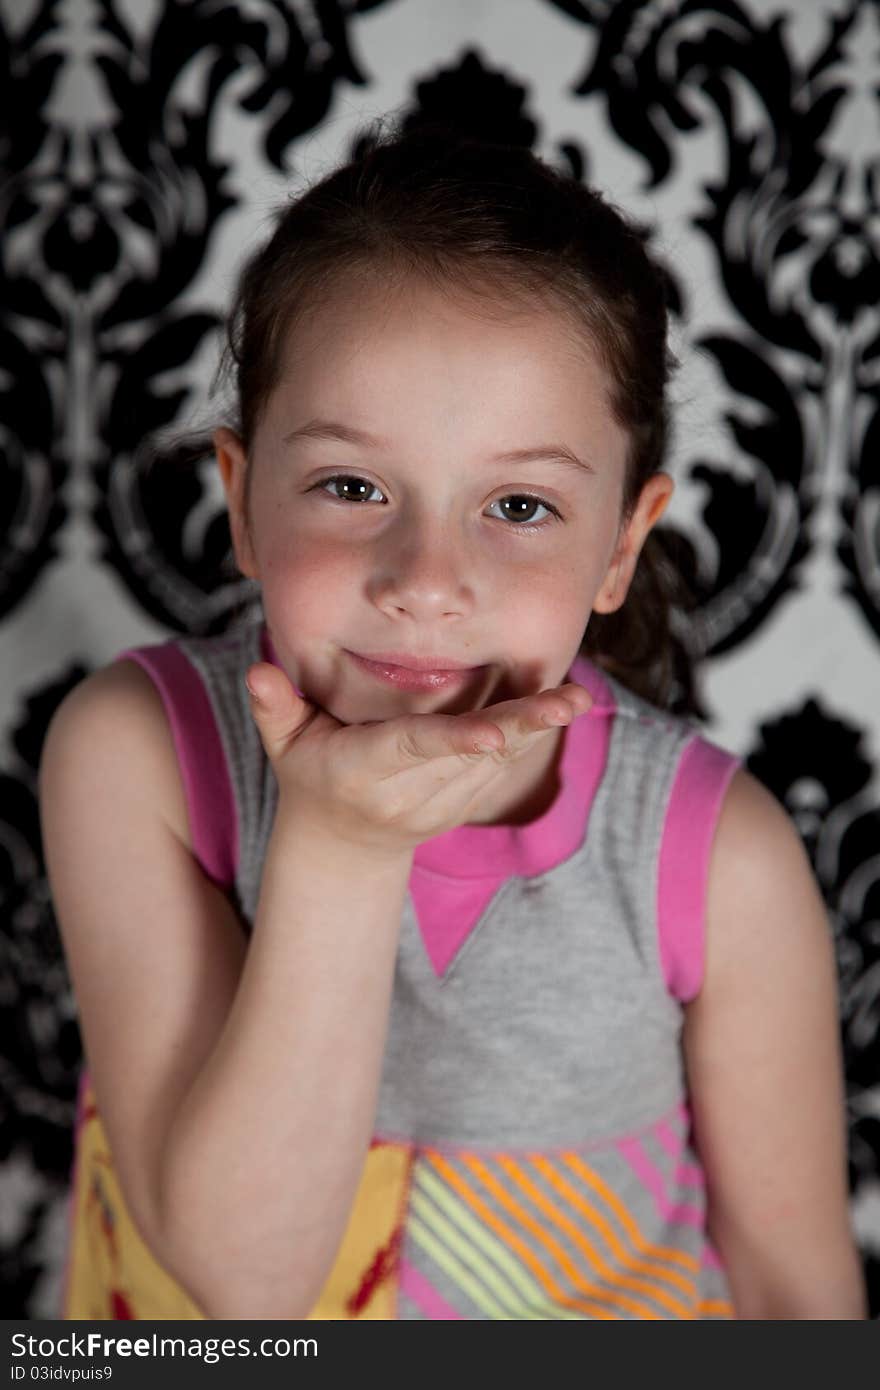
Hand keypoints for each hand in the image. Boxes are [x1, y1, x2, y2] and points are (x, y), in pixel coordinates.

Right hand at [244, 661, 592, 855]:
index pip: (415, 750)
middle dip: (522, 727)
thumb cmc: (310, 773)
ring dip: (535, 731)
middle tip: (568, 702)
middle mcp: (406, 796)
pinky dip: (528, 741)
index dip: (457, 740)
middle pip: (471, 756)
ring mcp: (437, 808)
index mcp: (364, 771)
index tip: (499, 732)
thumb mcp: (284, 743)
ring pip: (493, 766)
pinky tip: (558, 708)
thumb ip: (273, 707)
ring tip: (575, 698)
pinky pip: (499, 773)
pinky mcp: (460, 809)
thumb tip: (258, 672)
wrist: (340, 843)